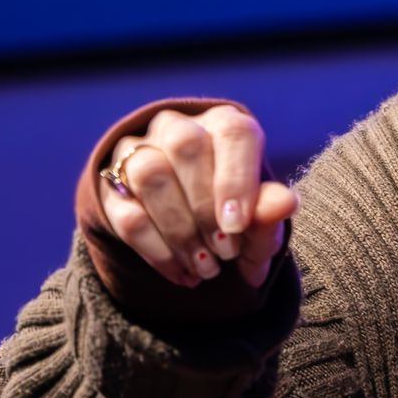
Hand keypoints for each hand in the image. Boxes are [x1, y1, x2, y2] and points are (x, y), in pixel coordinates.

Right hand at [100, 103, 297, 290]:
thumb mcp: (260, 221)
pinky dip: (156, 250)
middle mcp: (179, 127)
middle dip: (205, 207)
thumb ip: (270, 212)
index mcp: (225, 124)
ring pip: (149, 174)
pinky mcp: (111, 185)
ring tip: (205, 268)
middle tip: (225, 254)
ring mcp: (139, 151)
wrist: (195, 235)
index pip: (233, 133)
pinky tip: (181, 273)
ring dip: (179, 230)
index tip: (237, 225)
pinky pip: (126, 212)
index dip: (236, 179)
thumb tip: (286, 202)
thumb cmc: (237, 218)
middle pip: (184, 145)